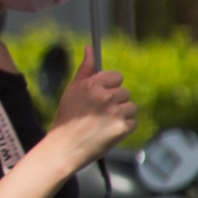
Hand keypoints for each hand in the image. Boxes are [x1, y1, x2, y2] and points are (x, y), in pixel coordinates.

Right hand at [47, 54, 136, 171]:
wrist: (64, 148)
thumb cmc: (66, 119)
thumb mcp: (72, 91)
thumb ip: (85, 69)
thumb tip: (90, 49)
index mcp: (92, 85)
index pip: (116, 77)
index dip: (110, 87)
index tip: (102, 97)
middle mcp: (105, 96)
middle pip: (125, 92)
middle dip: (116, 102)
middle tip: (99, 114)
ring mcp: (115, 112)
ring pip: (131, 107)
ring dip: (122, 115)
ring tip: (104, 124)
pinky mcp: (122, 128)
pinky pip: (133, 122)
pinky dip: (124, 128)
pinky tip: (109, 132)